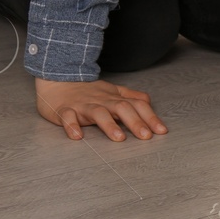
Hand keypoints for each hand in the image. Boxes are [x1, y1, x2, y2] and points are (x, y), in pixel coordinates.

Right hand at [34, 77, 166, 141]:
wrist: (57, 80)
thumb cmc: (88, 91)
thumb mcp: (112, 91)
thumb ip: (131, 97)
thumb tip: (148, 102)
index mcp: (114, 98)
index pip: (136, 105)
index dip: (150, 117)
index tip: (161, 131)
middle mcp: (102, 101)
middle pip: (121, 108)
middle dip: (135, 122)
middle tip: (145, 136)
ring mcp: (83, 105)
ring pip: (98, 113)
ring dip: (109, 125)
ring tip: (119, 138)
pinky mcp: (64, 110)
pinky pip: (67, 117)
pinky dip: (72, 126)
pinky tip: (77, 136)